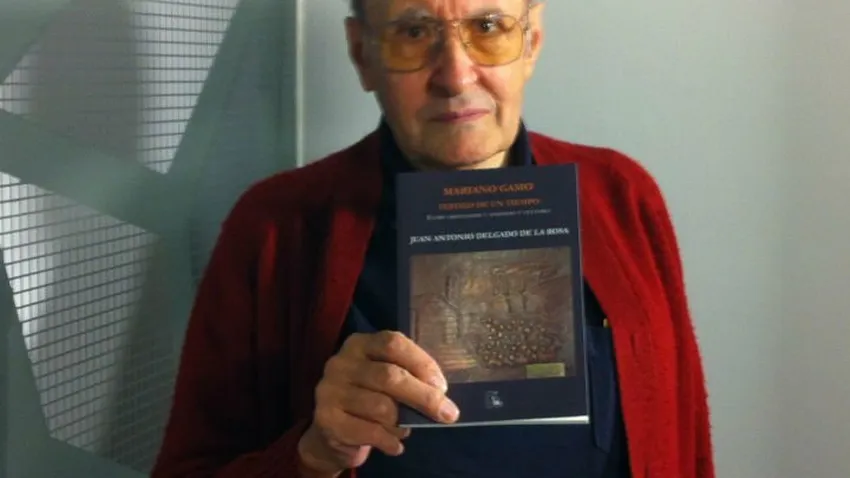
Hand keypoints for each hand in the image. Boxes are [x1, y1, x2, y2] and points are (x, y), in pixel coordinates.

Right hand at [296, 331, 459, 474]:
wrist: (331, 432)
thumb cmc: (368, 399)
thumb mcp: (386, 381)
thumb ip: (408, 378)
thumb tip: (440, 395)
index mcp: (360, 344)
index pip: (394, 344)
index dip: (421, 363)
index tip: (441, 386)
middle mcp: (341, 363)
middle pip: (390, 375)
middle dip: (424, 397)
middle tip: (447, 414)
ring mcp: (330, 390)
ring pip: (382, 407)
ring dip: (402, 424)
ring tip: (404, 430)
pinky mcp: (326, 419)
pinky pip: (370, 431)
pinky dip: (389, 441)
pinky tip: (395, 445)